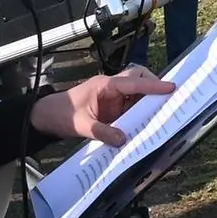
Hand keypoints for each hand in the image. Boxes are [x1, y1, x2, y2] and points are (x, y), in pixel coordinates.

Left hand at [30, 64, 171, 145]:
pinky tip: (145, 122)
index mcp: (105, 85)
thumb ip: (102, 132)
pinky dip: (139, 111)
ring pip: (136, 92)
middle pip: (138, 78)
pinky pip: (130, 105)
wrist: (46, 116)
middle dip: (153, 86)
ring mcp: (112, 97)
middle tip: (167, 99)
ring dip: (147, 100)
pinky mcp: (111, 107)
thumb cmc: (60, 114)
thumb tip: (123, 139)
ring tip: (161, 112)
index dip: (153, 86)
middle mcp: (111, 88)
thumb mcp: (81, 125)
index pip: (134, 82)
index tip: (170, 88)